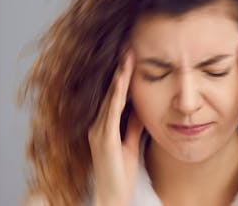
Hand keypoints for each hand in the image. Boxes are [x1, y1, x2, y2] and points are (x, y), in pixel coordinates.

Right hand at [89, 50, 143, 205]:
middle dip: (120, 70)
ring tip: (127, 56)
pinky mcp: (104, 139)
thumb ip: (133, 125)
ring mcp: (98, 131)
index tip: (131, 56)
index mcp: (103, 126)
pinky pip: (111, 112)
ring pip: (110, 98)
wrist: (112, 197)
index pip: (114, 95)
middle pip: (110, 92)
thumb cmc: (120, 174)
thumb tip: (140, 108)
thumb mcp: (130, 143)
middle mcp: (97, 125)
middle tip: (129, 47)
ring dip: (119, 77)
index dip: (122, 76)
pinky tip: (122, 81)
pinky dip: (117, 95)